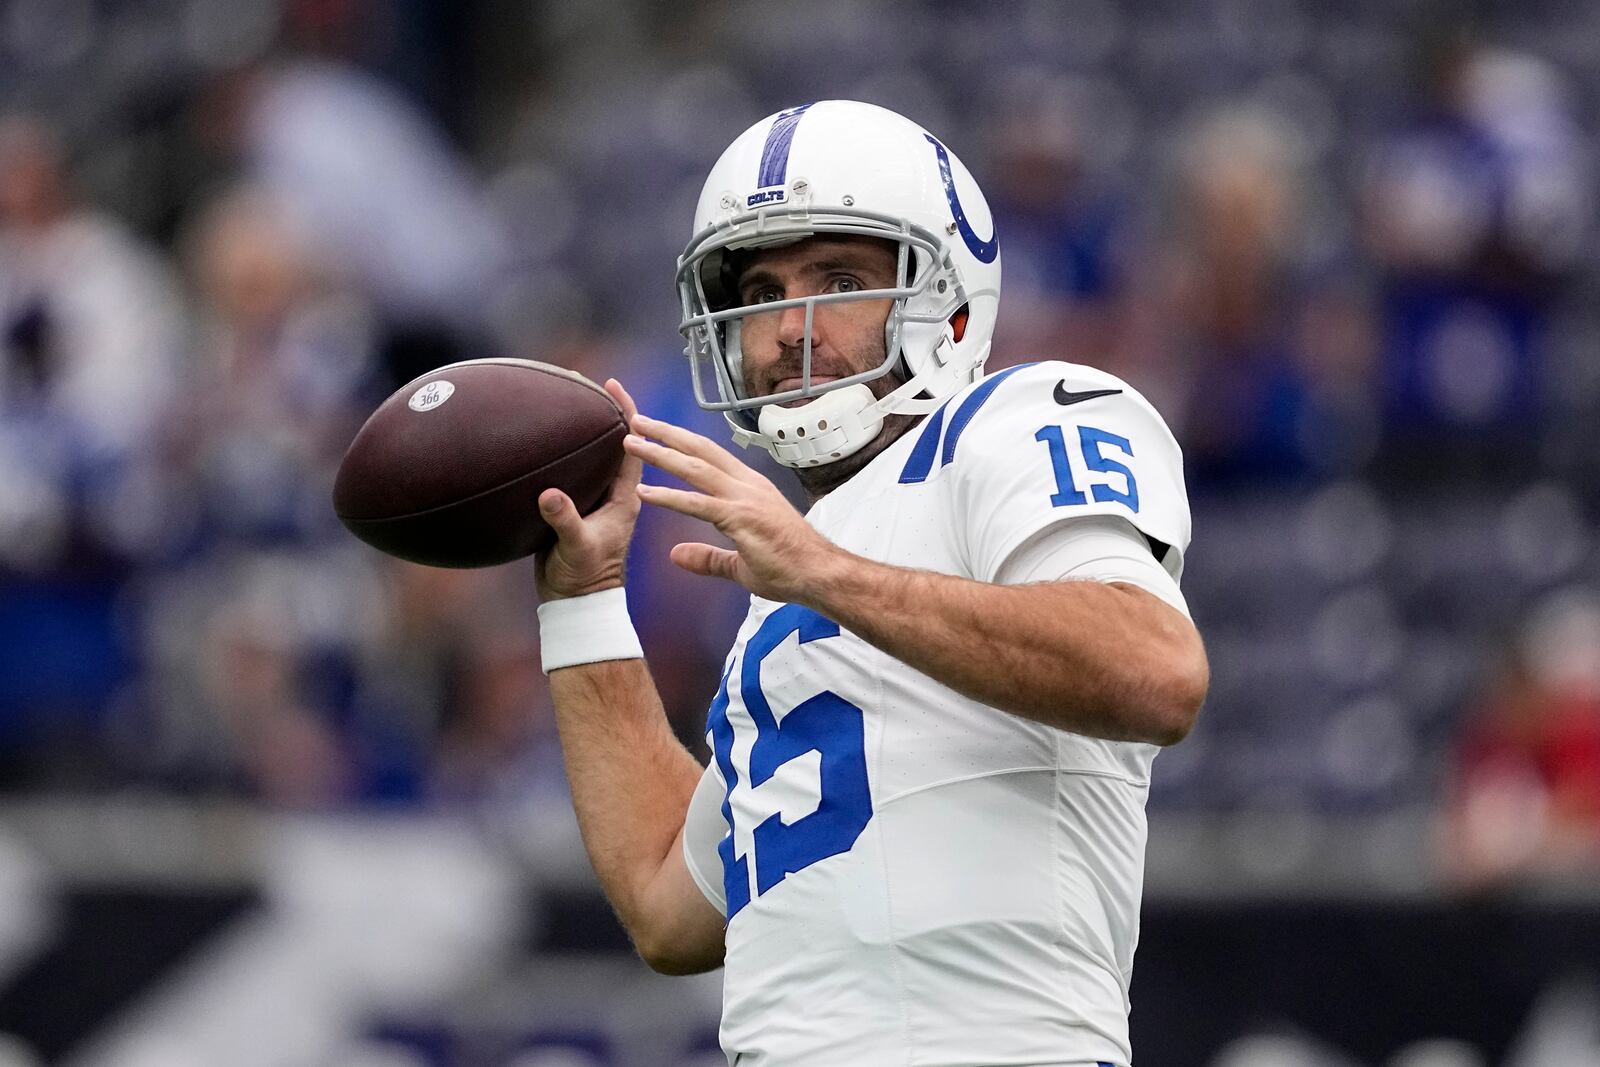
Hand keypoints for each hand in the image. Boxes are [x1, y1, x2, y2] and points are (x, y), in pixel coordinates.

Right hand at [536, 379, 643, 601]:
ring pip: (594, 455)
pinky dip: (564, 451)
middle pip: (616, 443)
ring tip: (564, 399)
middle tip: (583, 382)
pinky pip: (574, 470)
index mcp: (625, 497)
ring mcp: (595, 500)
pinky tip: (546, 439)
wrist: (576, 603)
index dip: (626, 413)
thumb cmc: (584, 579)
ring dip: (584, 428)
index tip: (613, 385)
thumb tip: (550, 494)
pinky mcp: (577, 508)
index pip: (634, 446)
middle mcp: (614, 493)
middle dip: (603, 411)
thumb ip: (565, 520)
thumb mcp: (575, 547)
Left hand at [624, 412, 845, 603]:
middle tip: (635, 420)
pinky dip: (670, 496)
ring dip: (661, 453)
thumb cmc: (791, 567)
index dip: (682, 441)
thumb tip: (676, 554)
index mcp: (749, 488)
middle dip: (666, 433)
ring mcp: (745, 500)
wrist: (821, 575)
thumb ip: (708, 558)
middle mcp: (747, 486)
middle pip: (700, 450)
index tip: (656, 431)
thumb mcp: (741, 563)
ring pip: (696, 468)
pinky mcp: (742, 519)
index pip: (710, 456)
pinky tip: (645, 493)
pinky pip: (699, 505)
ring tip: (631, 442)